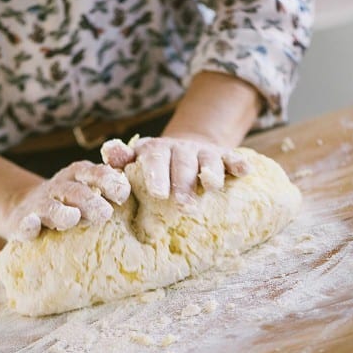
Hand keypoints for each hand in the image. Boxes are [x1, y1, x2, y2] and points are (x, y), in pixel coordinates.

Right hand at [7, 161, 130, 240]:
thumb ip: (112, 185)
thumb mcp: (91, 187)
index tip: (123, 193)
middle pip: (77, 191)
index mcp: (82, 174)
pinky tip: (31, 228)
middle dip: (90, 201)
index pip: (98, 173)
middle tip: (105, 214)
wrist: (28, 208)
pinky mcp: (22, 221)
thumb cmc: (73, 199)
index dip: (110, 181)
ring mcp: (41, 202)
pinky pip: (24, 223)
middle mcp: (62, 185)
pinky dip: (27, 225)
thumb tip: (149, 189)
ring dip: (61, 212)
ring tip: (72, 218)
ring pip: (51, 206)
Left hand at [101, 135, 249, 202]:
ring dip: (210, 171)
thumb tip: (108, 153)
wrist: (182, 149)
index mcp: (157, 149)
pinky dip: (238, 163)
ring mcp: (202, 151)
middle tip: (183, 205)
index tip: (158, 194)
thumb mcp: (135, 162)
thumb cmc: (152, 166)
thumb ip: (121, 161)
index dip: (157, 173)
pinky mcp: (222, 155)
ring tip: (211, 186)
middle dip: (184, 182)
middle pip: (183, 161)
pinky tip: (244, 171)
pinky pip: (231, 157)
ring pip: (208, 158)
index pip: (156, 157)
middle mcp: (181, 147)